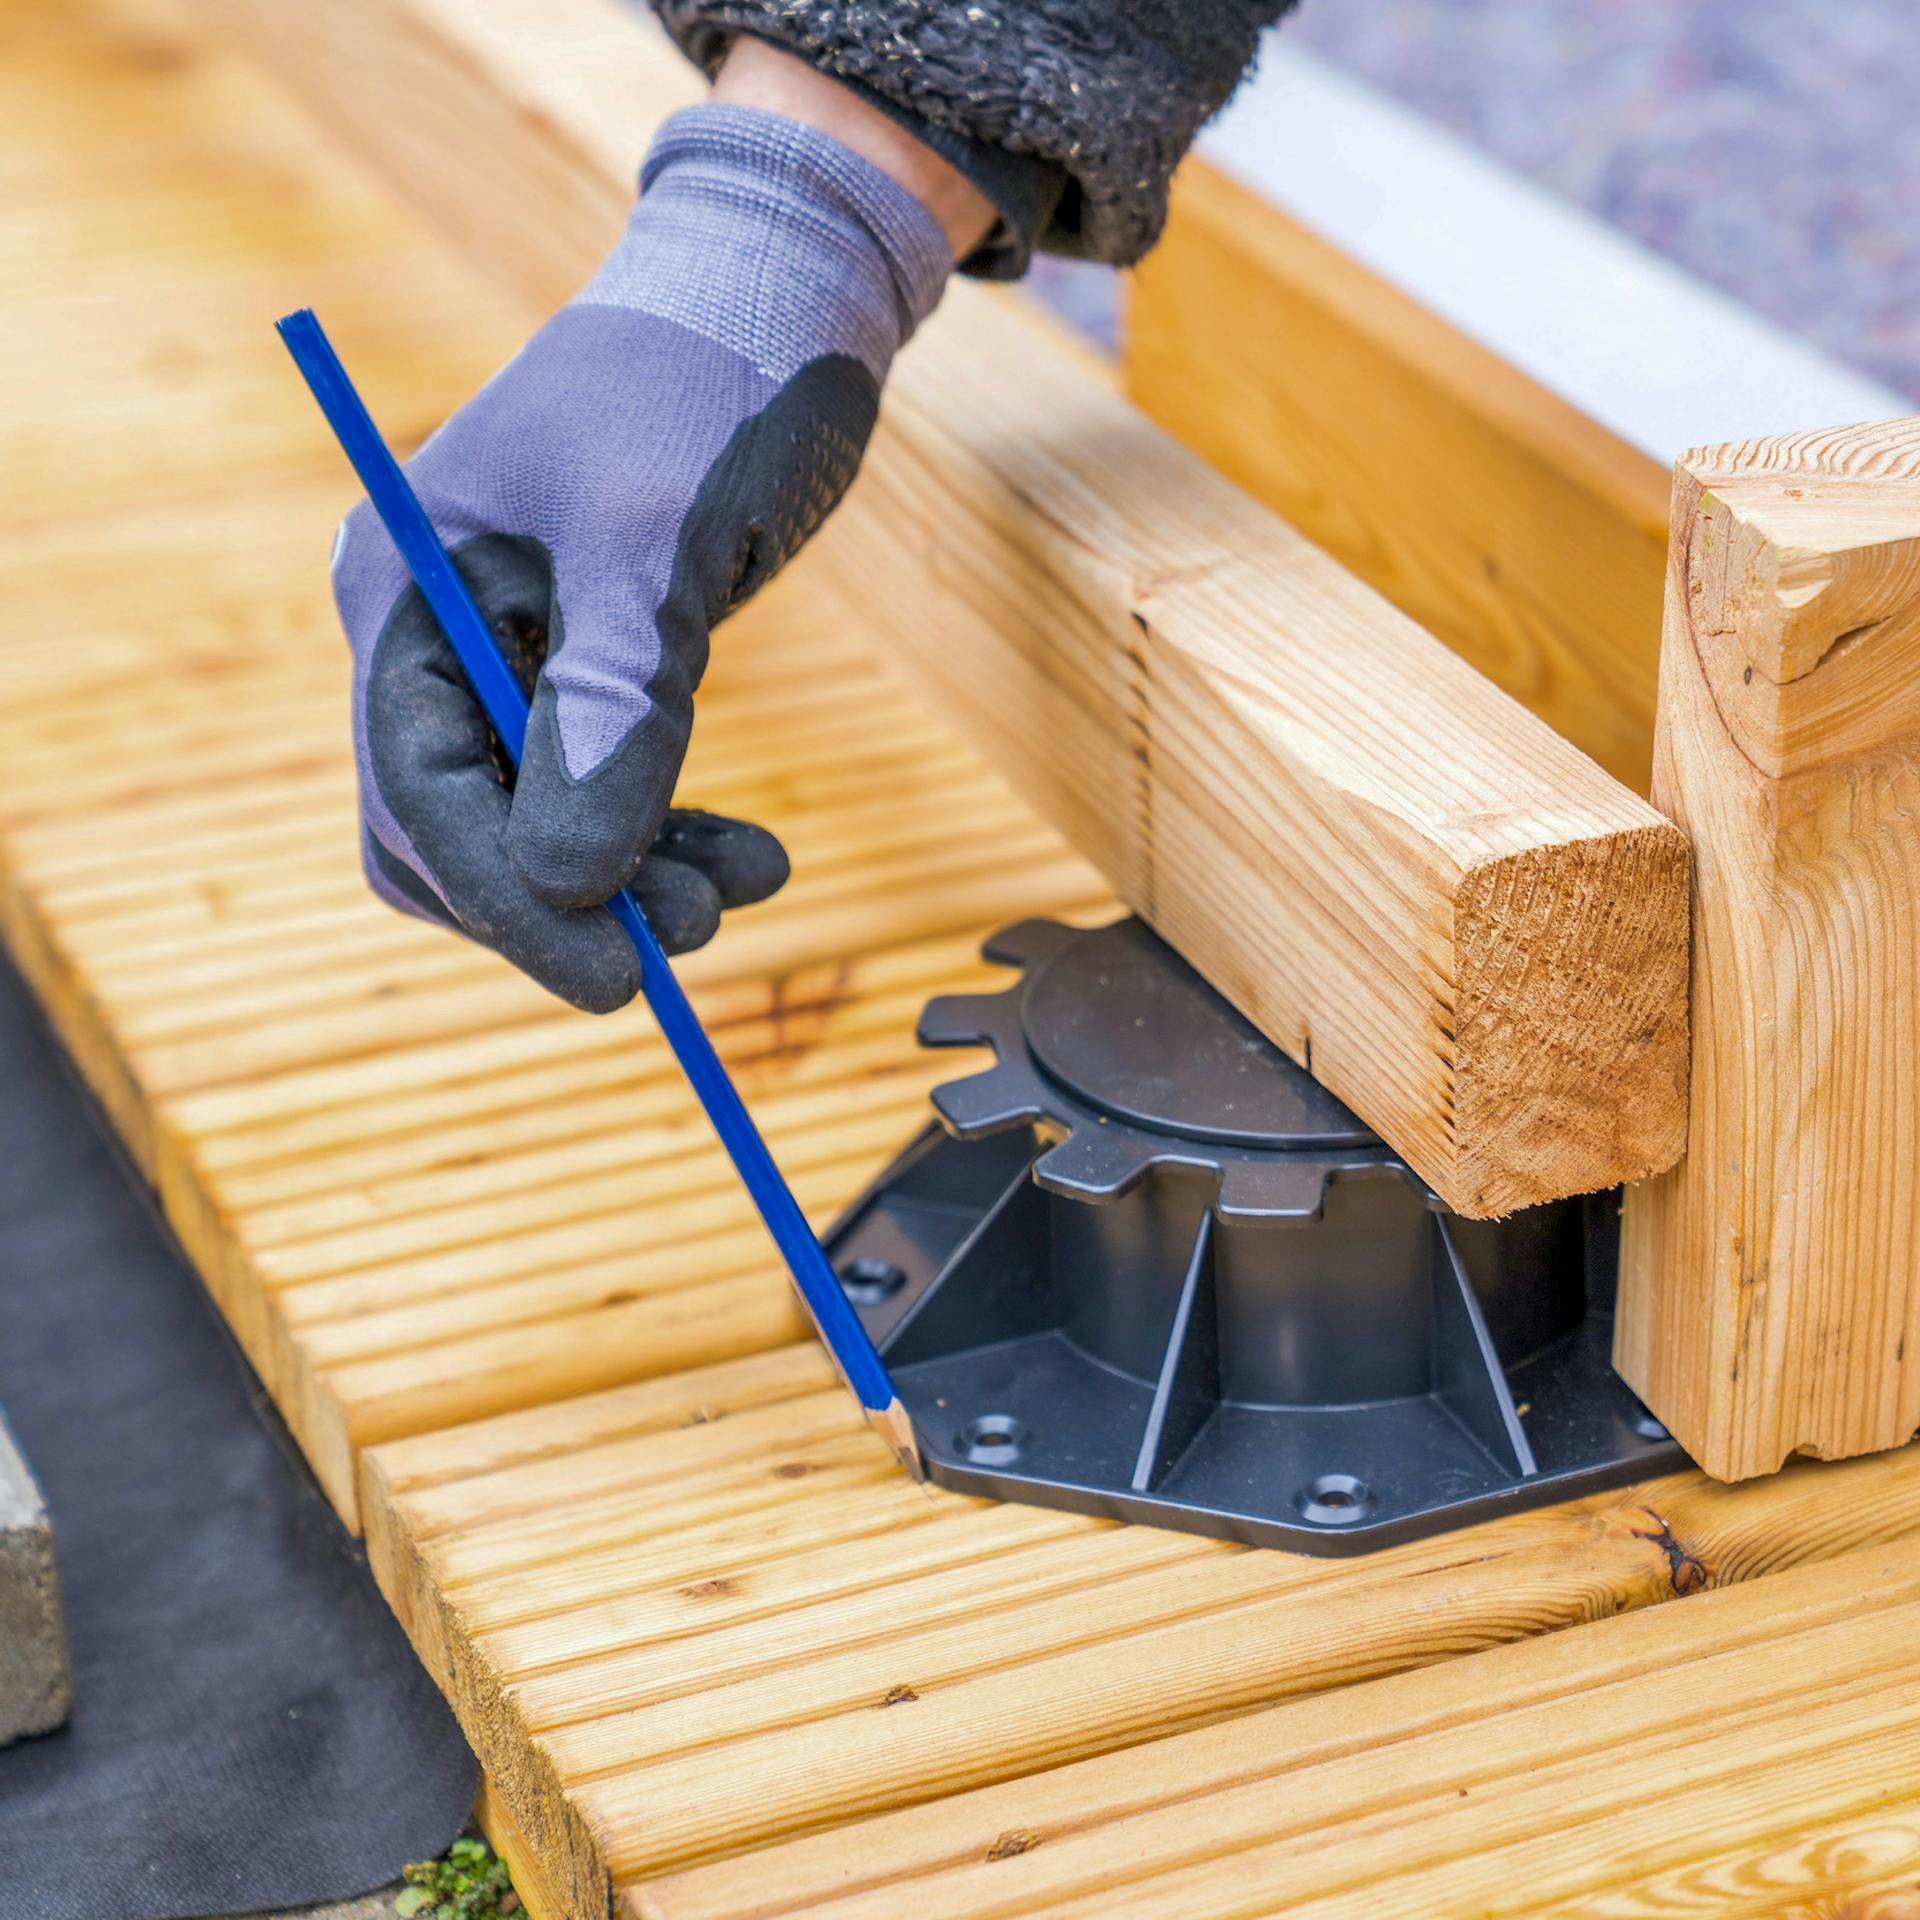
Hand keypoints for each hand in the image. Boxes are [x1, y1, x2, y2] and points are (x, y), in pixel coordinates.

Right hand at [331, 70, 968, 1010]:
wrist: (778, 295)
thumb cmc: (707, 384)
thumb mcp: (654, 541)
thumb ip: (609, 707)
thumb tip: (568, 883)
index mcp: (404, 587)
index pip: (418, 791)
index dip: (508, 899)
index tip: (612, 977)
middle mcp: (435, 630)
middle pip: (458, 830)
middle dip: (567, 898)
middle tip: (692, 938)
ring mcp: (509, 654)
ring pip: (536, 825)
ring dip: (633, 879)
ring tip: (747, 887)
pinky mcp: (585, 666)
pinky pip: (599, 790)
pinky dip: (665, 835)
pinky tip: (749, 853)